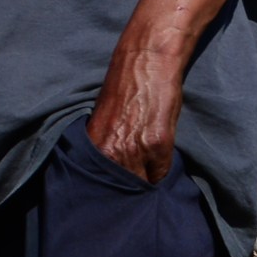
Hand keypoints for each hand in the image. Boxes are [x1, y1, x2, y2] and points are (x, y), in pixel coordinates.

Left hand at [84, 45, 186, 183]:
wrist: (144, 63)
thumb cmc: (124, 91)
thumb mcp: (106, 125)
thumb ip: (107, 151)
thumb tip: (113, 176)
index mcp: (95, 149)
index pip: (104, 187)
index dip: (113, 190)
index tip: (115, 194)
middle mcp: (112, 154)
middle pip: (122, 189)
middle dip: (128, 190)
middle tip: (132, 188)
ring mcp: (135, 151)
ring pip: (142, 184)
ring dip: (146, 181)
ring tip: (147, 172)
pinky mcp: (158, 145)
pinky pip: (161, 173)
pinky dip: (161, 170)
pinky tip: (159, 159)